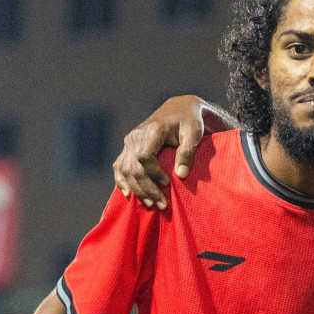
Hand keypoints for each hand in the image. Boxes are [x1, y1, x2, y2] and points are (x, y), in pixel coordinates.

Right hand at [112, 95, 209, 209]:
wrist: (178, 108)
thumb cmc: (189, 121)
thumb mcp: (193, 133)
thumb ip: (187, 153)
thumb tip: (181, 175)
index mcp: (152, 130)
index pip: (144, 156)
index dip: (153, 173)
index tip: (167, 183)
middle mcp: (136, 136)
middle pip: (133, 167)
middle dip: (147, 188)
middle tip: (161, 204)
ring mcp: (129, 142)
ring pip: (125, 169)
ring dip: (136, 189)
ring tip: (150, 204)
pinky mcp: (128, 147)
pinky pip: (119, 166)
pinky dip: (121, 181)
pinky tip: (128, 194)